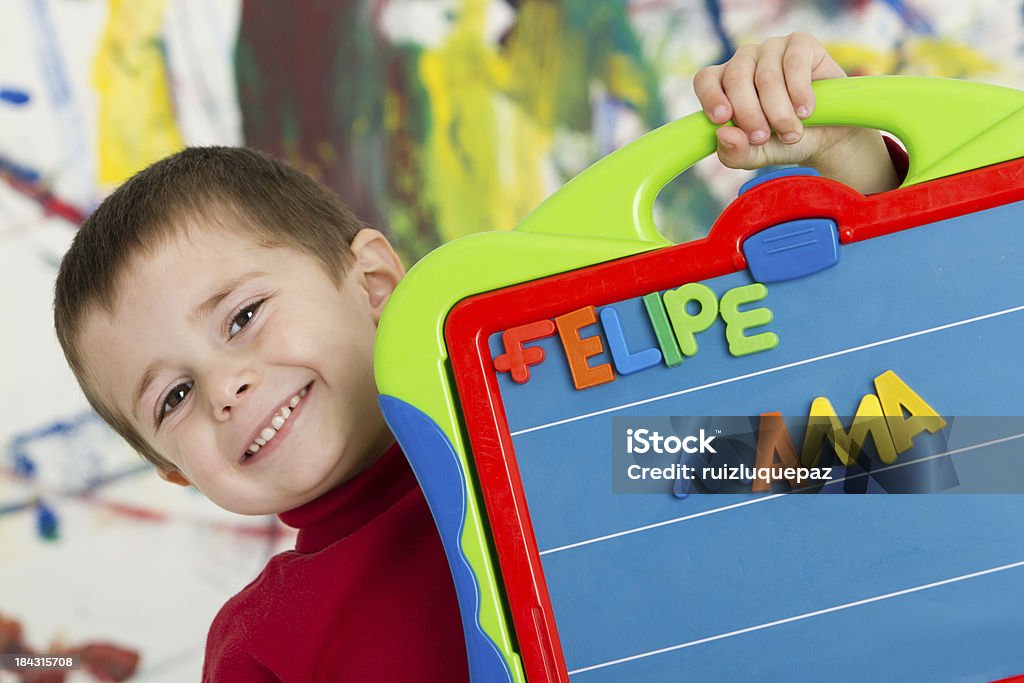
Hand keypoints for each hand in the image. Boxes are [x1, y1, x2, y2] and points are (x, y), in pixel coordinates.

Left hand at [693, 32, 898, 193]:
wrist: (827, 136)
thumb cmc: (783, 141)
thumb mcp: (756, 154)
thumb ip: (735, 152)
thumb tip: (723, 134)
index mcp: (724, 83)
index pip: (706, 79)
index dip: (711, 97)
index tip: (722, 119)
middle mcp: (745, 61)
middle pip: (736, 79)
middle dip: (749, 114)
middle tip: (763, 137)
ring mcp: (772, 49)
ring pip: (766, 76)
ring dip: (779, 111)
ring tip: (791, 132)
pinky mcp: (800, 43)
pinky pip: (794, 63)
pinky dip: (798, 92)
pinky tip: (805, 110)